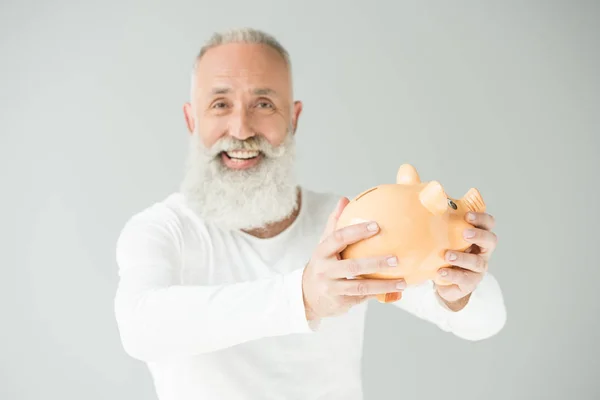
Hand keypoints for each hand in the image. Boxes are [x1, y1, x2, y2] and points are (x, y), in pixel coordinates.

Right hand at [302, 198, 405, 320]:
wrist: (307, 295)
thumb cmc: (322, 264)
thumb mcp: (324, 245)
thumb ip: (335, 223)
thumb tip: (344, 199)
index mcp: (321, 251)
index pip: (338, 238)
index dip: (357, 231)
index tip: (376, 226)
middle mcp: (325, 270)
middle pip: (352, 266)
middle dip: (375, 262)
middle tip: (396, 258)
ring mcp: (332, 288)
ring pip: (360, 286)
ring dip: (383, 284)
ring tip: (403, 280)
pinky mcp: (341, 302)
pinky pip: (363, 297)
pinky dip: (380, 294)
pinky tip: (397, 290)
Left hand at [435, 211, 497, 310]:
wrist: (443, 279)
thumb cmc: (444, 250)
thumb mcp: (442, 234)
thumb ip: (437, 217)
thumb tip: (421, 191)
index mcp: (477, 235)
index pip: (488, 224)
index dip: (481, 218)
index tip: (467, 215)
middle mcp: (482, 251)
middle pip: (490, 241)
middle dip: (479, 235)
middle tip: (465, 233)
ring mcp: (477, 268)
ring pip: (477, 262)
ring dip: (463, 258)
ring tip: (447, 255)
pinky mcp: (469, 283)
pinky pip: (464, 279)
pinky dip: (452, 275)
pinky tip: (440, 272)